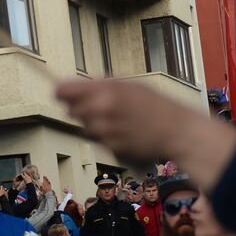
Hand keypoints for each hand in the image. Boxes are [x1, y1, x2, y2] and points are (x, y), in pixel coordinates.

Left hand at [55, 79, 235, 190]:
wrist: (176, 131)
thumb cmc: (156, 105)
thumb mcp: (130, 86)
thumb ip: (101, 86)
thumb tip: (74, 86)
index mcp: (106, 91)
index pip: (65, 91)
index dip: (61, 91)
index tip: (59, 92)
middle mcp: (102, 111)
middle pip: (72, 111)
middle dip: (80, 108)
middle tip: (100, 106)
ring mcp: (106, 132)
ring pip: (85, 128)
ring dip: (94, 124)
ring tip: (118, 120)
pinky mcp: (110, 149)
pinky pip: (99, 142)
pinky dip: (107, 138)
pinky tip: (125, 132)